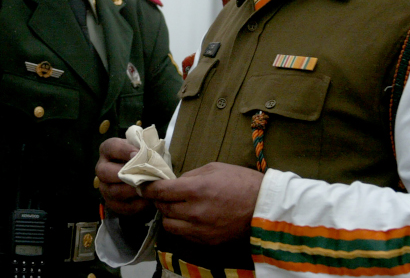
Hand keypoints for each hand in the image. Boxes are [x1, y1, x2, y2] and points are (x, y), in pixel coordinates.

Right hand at [97, 138, 151, 216]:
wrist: (145, 176)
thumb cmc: (144, 158)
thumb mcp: (144, 149)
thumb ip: (145, 149)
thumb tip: (148, 155)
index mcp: (108, 150)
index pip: (111, 147)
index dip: (124, 150)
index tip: (138, 153)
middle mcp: (102, 168)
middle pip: (105, 172)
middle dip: (124, 174)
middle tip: (142, 175)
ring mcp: (105, 187)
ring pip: (114, 191)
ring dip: (132, 191)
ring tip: (148, 188)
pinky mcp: (112, 203)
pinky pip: (122, 206)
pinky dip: (136, 204)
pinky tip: (148, 199)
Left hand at [142, 162, 262, 244]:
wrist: (265, 207)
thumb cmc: (241, 182)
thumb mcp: (214, 168)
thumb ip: (190, 176)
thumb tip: (174, 182)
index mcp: (196, 190)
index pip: (160, 191)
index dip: (148, 187)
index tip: (144, 185)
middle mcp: (194, 212)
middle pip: (162, 208)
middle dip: (159, 200)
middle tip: (162, 194)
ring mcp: (200, 230)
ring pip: (169, 225)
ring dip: (168, 215)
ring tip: (176, 207)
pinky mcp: (207, 242)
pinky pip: (184, 235)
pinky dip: (181, 226)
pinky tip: (188, 217)